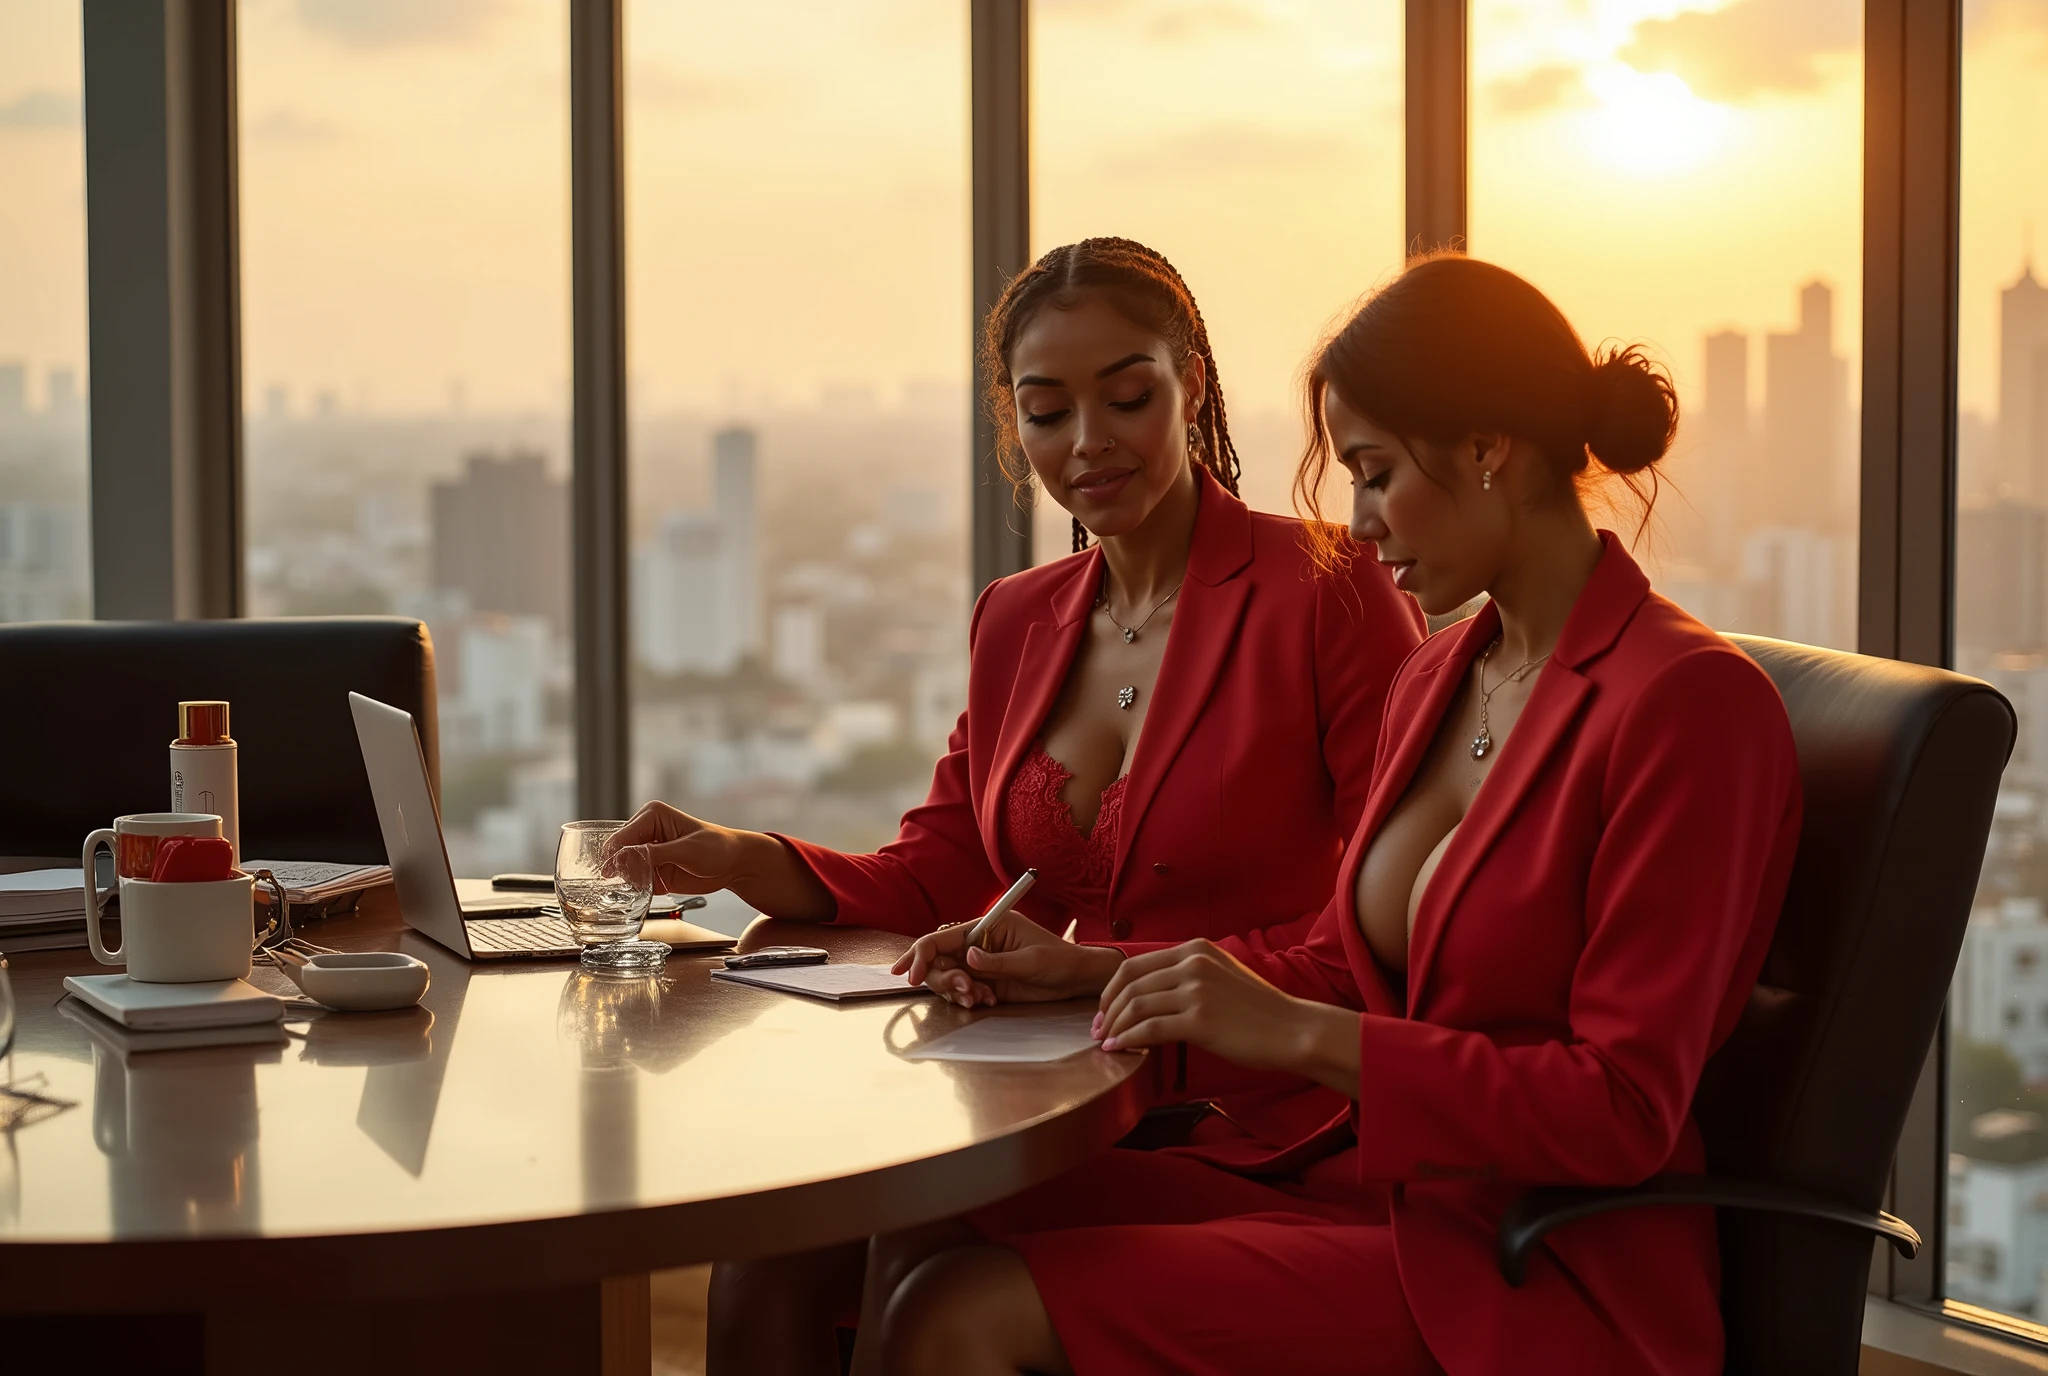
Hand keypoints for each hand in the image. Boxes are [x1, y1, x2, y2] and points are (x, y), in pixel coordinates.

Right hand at [602, 801, 744, 896]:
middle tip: (633, 881)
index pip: (622, 835)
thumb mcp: (687, 850)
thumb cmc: (717, 848)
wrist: (734, 864)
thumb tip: (625, 857)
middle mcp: (646, 831)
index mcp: (652, 815)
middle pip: (618, 852)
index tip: (612, 871)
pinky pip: (635, 881)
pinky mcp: (652, 870)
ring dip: (629, 880)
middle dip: (621, 868)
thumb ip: (655, 854)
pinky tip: (648, 890)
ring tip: (646, 884)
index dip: (615, 854)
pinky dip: (637, 888)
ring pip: (623, 868)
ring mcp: (648, 852)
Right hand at [892, 907, 1122, 1007]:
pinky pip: (962, 992)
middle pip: (937, 960)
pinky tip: (987, 1001)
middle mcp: (977, 944)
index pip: (943, 937)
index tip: (912, 975)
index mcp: (986, 927)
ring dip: (956, 992)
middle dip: (943, 979)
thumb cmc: (1059, 960)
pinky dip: (968, 999)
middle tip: (966, 992)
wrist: (1075, 978)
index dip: (922, 953)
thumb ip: (997, 961)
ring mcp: (979, 965)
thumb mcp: (1030, 961)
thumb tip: (967, 956)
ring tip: (980, 998)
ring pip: (947, 978)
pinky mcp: (985, 982)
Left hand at [1095, 940, 1359, 1088]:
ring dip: (1114, 1026)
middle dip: (1107, 1008)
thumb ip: (1188, 975)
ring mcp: (1197, 990)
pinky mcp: (1201, 1019)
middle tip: (1098, 1029)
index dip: (1111, 989)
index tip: (1104, 1009)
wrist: (1293, 1030)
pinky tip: (1119, 1050)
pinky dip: (1128, 1040)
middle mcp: (1193, 963)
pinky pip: (1149, 1029)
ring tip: (1106, 1043)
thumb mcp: (1221, 976)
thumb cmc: (1258, 1011)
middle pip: (1129, 983)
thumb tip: (1149, 994)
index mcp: (1195, 949)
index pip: (1134, 964)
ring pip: (1135, 1006)